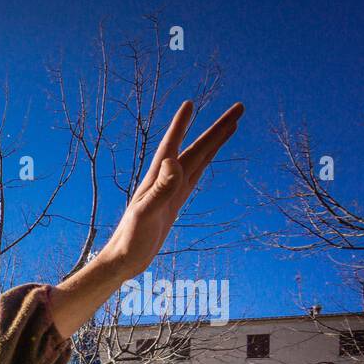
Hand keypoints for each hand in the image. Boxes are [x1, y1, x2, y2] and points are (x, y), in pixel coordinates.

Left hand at [100, 101, 244, 281]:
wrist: (124, 260)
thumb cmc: (130, 239)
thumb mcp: (146, 213)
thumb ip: (160, 188)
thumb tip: (173, 161)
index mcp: (156, 178)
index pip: (173, 145)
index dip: (181, 125)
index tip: (190, 103)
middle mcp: (164, 180)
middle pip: (196, 149)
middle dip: (216, 129)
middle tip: (239, 108)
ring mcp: (170, 192)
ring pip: (198, 161)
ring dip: (214, 143)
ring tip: (231, 126)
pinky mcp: (173, 204)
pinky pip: (194, 179)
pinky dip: (203, 166)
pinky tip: (207, 159)